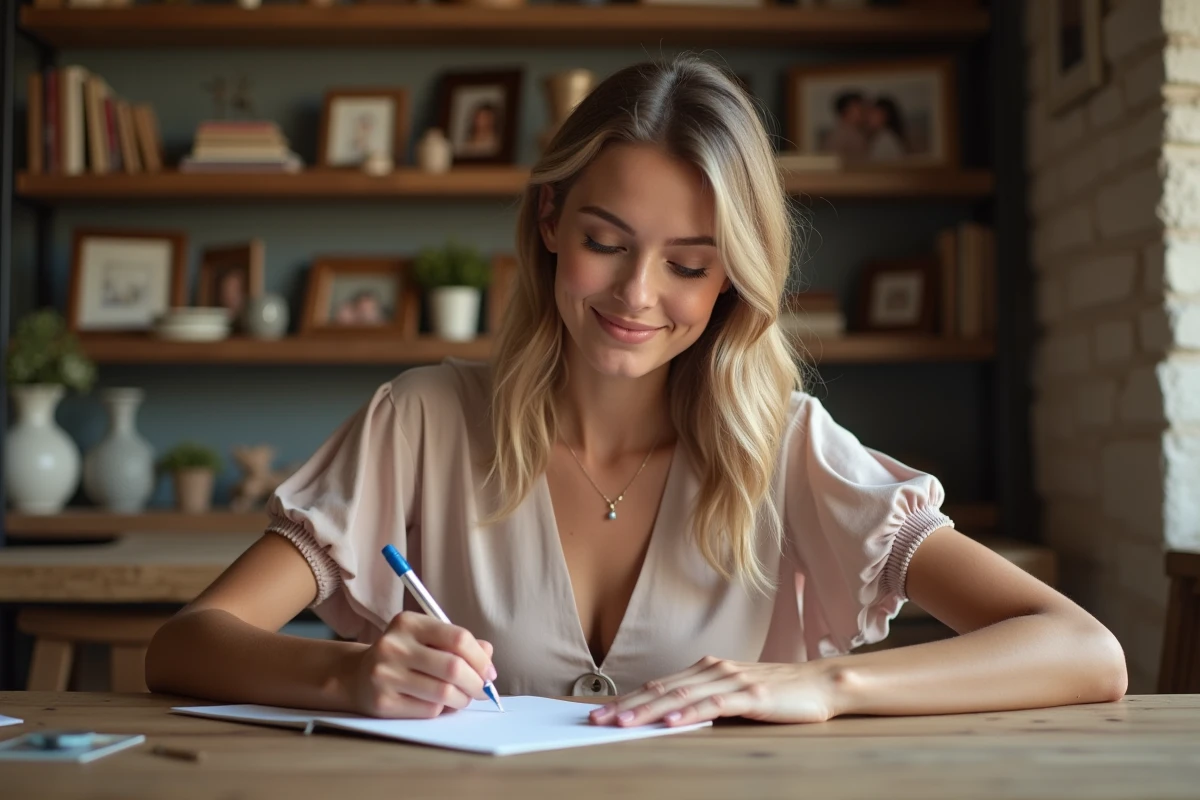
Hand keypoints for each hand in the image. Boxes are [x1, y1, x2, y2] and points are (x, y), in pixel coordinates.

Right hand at [343, 611, 495, 718]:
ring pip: (444, 692)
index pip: (458, 638)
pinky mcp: (383, 702)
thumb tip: (488, 659)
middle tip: (481, 689)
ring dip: (462, 699)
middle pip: (454, 668)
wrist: (357, 676)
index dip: (481, 659)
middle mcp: (394, 646)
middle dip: (476, 683)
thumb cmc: (403, 656)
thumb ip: (459, 644)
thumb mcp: (427, 639)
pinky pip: (429, 710)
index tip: (489, 672)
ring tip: (462, 697)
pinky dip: (442, 709)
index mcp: (408, 623)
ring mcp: (385, 674)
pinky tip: (438, 704)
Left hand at [588, 656, 837, 727]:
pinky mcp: (750, 694)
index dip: (629, 699)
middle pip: (662, 689)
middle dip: (627, 706)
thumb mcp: (735, 695)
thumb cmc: (778, 694)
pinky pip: (714, 704)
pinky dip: (689, 712)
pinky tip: (672, 721)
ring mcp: (732, 680)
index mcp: (708, 669)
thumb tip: (671, 716)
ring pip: (681, 695)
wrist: (820, 684)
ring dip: (649, 710)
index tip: (601, 714)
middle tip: (597, 721)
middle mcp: (714, 670)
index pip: (660, 685)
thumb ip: (706, 700)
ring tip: (624, 723)